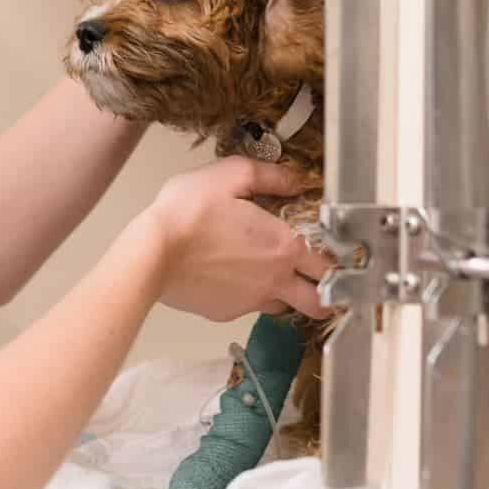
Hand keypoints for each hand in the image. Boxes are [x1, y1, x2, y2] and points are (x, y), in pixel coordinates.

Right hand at [139, 156, 333, 322]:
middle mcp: (274, 280)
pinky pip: (248, 307)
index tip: (336, 254)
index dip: (338, 261)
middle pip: (319, 303)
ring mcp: (250, 301)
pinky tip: (231, 275)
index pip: (330, 265)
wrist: (150, 253)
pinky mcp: (225, 312)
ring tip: (270, 272)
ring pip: (284, 307)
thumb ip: (270, 176)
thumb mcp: (231, 175)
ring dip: (286, 294)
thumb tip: (295, 180)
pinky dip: (249, 295)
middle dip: (326, 294)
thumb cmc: (188, 213)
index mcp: (283, 247)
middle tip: (319, 279)